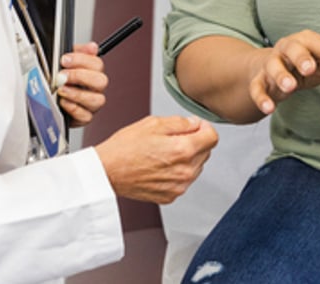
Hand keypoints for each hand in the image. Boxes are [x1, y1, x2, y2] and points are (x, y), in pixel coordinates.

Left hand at [53, 42, 105, 126]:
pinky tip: (63, 102)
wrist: (46, 98)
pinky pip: (86, 116)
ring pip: (97, 100)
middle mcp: (95, 88)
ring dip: (77, 94)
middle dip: (80, 77)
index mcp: (93, 72)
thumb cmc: (59, 78)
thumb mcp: (65, 61)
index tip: (64, 60)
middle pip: (101, 81)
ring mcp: (92, 104)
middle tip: (62, 76)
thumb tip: (92, 47)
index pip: (97, 64)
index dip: (81, 60)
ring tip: (62, 90)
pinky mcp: (85, 118)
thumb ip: (78, 51)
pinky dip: (74, 109)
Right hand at [93, 115, 218, 203]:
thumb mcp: (153, 123)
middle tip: (172, 138)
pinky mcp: (171, 196)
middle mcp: (185, 171)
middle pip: (206, 152)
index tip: (194, 126)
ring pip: (196, 167)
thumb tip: (195, 123)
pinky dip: (177, 172)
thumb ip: (180, 122)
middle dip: (194, 142)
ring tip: (162, 153)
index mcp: (183, 150)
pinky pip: (183, 180)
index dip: (203, 128)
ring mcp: (179, 186)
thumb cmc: (124, 148)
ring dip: (186, 158)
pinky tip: (159, 166)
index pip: (213, 137)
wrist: (107, 172)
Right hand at [249, 30, 319, 114]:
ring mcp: (271, 64)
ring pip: (272, 66)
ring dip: (280, 76)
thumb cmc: (304, 62)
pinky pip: (257, 88)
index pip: (317, 43)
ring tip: (289, 87)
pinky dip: (262, 98)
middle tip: (309, 69)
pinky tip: (269, 108)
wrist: (273, 67)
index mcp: (305, 41)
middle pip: (291, 48)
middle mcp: (285, 49)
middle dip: (300, 58)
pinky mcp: (260, 80)